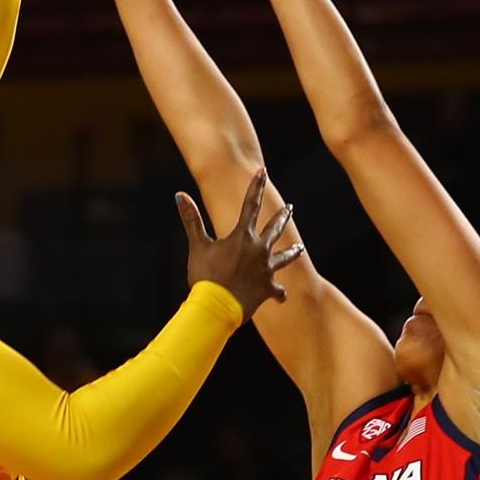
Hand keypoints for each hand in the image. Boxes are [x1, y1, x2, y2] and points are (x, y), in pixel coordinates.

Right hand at [179, 170, 304, 318]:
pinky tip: (282, 296)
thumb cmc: (205, 276)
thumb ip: (191, 220)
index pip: (250, 205)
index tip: (263, 172)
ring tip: (299, 247)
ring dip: (292, 252)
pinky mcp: (268, 289)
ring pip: (285, 258)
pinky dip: (278, 293)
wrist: (216, 307)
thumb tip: (180, 195)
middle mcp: (259, 250)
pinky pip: (278, 291)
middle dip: (282, 217)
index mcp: (242, 236)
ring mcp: (266, 270)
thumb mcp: (197, 246)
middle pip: (275, 229)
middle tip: (290, 208)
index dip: (256, 186)